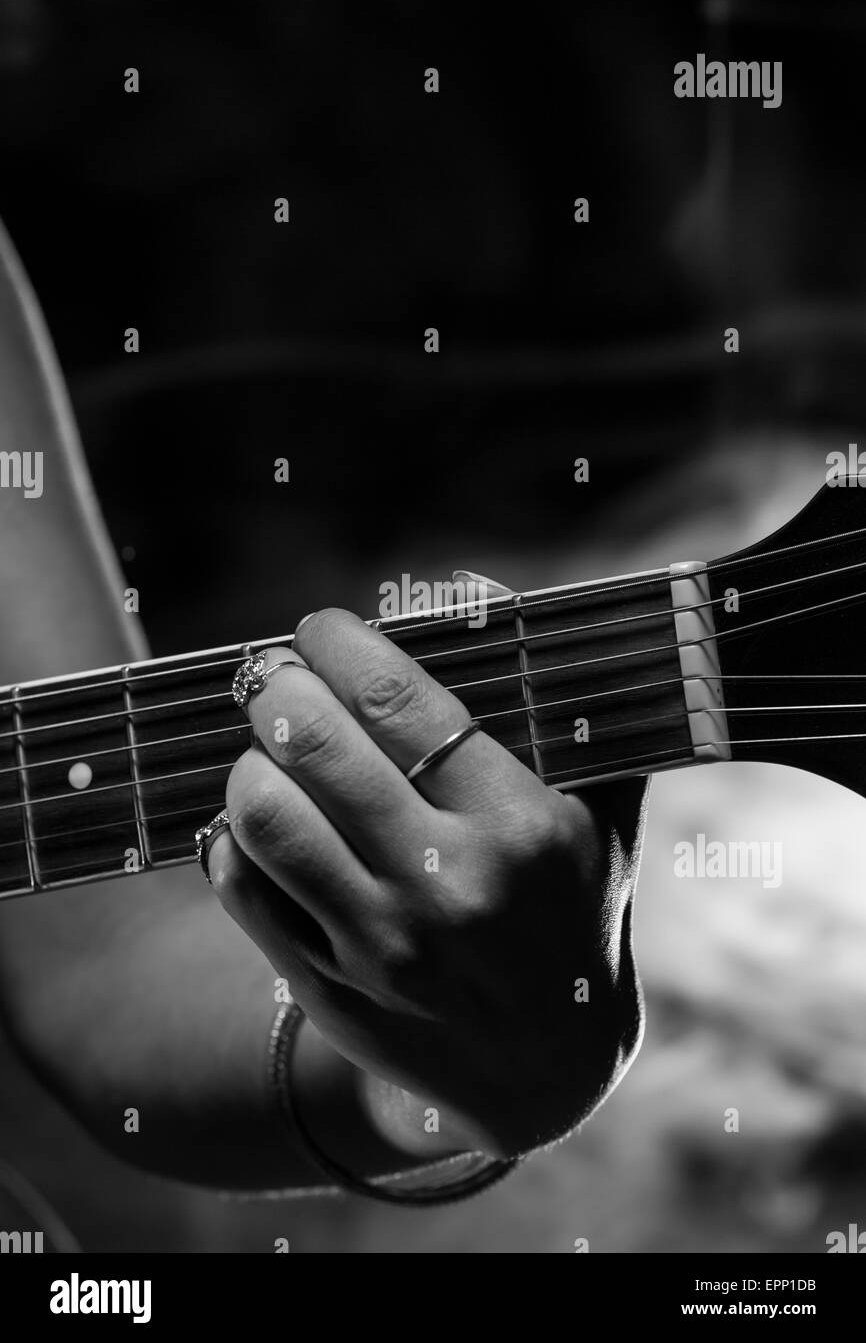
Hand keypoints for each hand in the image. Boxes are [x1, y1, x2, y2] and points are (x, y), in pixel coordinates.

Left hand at [208, 607, 647, 1157]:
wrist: (550, 1069)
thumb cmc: (572, 906)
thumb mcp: (599, 806)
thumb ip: (559, 698)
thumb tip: (469, 590)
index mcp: (521, 826)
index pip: (398, 702)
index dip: (340, 646)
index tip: (322, 628)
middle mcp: (450, 887)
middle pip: (315, 746)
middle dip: (276, 686)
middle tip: (274, 673)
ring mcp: (382, 948)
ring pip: (263, 815)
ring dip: (249, 761)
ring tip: (268, 749)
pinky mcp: (331, 989)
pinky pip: (243, 887)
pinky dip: (231, 838)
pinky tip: (258, 819)